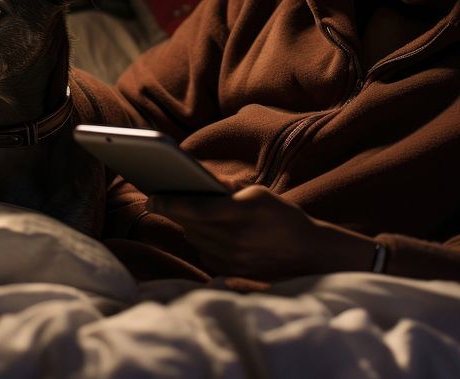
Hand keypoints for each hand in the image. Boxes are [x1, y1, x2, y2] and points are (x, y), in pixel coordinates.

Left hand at [146, 185, 376, 279]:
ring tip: (178, 211)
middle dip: (172, 211)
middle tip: (155, 198)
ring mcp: (231, 260)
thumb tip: (197, 186)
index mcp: (240, 213)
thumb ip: (227, 190)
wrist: (308, 253)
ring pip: (194, 239)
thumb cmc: (283, 217)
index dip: (169, 202)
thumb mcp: (258, 194)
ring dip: (187, 226)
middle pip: (189, 224)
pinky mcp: (231, 273)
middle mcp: (233, 239)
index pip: (194, 208)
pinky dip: (201, 241)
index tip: (151, 196)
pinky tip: (205, 232)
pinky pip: (204, 254)